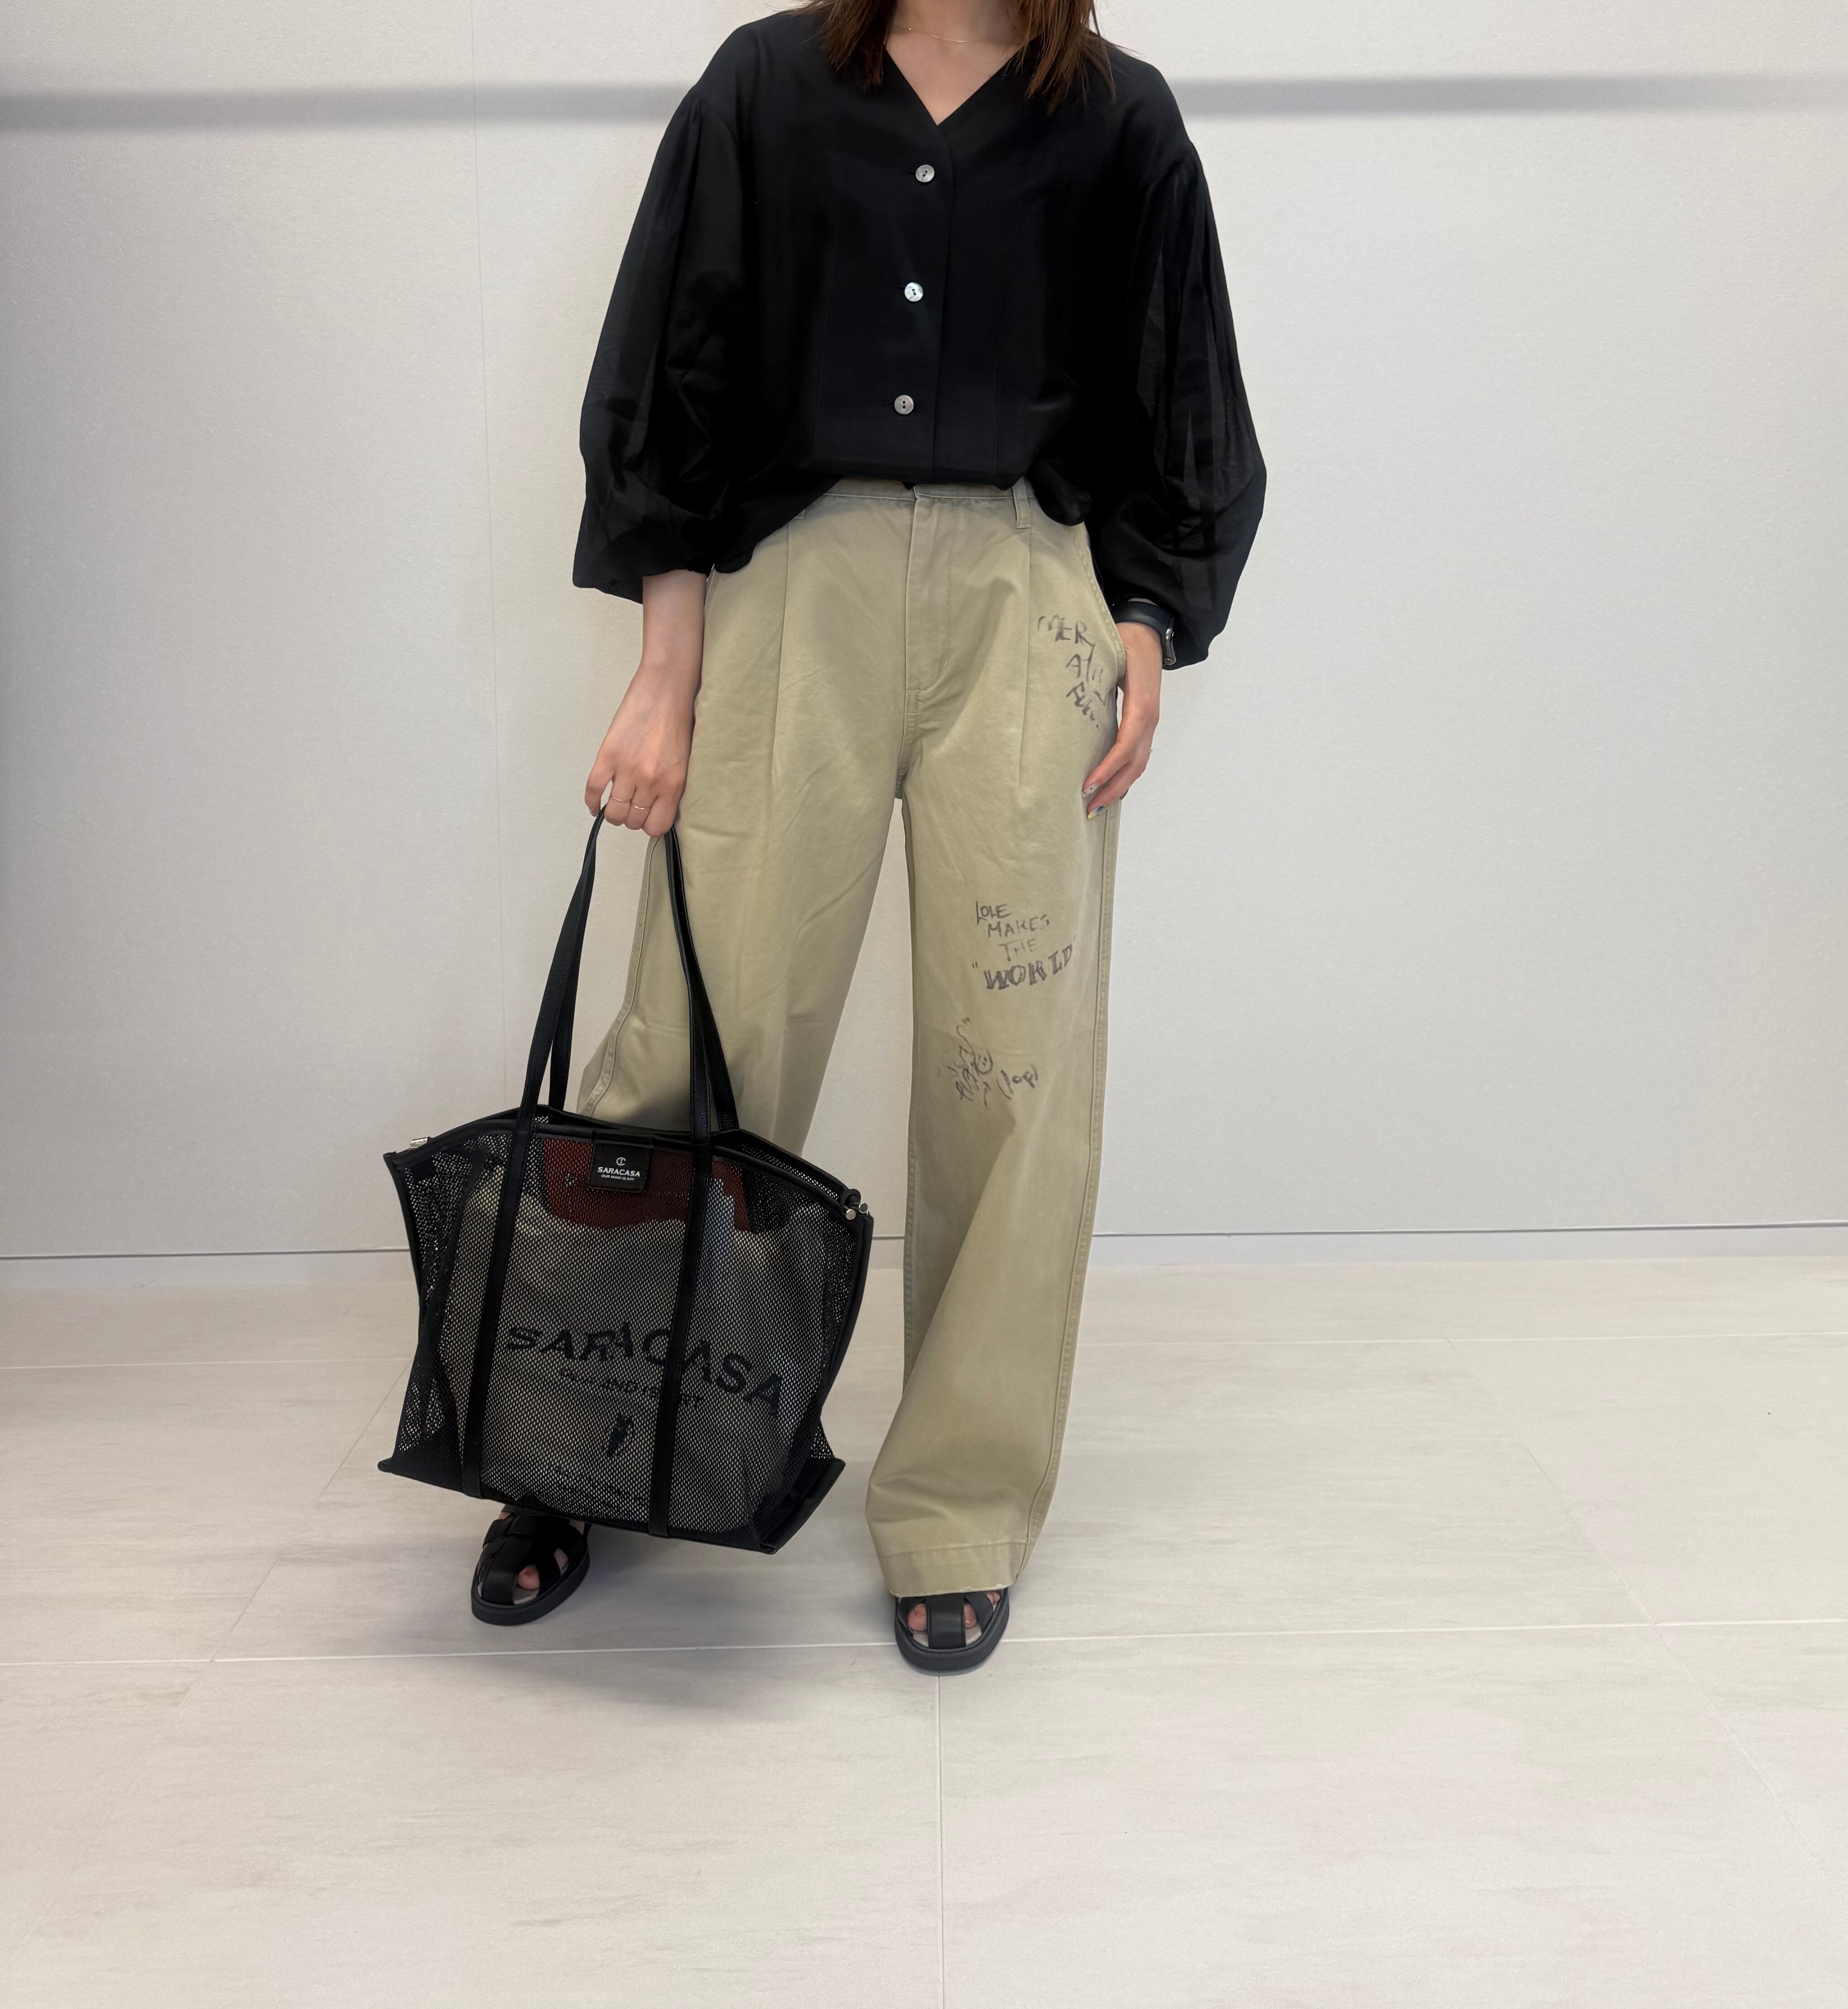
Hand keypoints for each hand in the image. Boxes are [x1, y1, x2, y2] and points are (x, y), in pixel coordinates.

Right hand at [584, 571, 704, 834]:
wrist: (667, 686)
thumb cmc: (679, 719)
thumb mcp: (685, 760)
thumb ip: (671, 786)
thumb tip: (657, 807)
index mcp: (673, 784)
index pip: (656, 827)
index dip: (649, 825)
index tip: (646, 816)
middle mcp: (650, 781)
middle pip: (632, 820)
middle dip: (631, 817)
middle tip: (631, 806)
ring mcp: (627, 769)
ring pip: (613, 811)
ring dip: (613, 811)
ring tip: (616, 801)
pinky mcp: (608, 755)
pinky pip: (593, 790)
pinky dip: (592, 801)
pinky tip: (595, 802)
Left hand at [1081, 622, 1163, 814]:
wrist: (1149, 632)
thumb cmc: (1125, 640)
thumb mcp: (1109, 652)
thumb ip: (1092, 675)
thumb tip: (1064, 694)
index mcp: (1141, 704)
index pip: (1126, 745)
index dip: (1108, 768)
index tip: (1087, 785)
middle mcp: (1149, 718)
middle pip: (1135, 764)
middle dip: (1113, 788)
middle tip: (1089, 809)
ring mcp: (1150, 723)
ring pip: (1139, 764)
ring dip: (1119, 787)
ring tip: (1097, 805)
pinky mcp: (1145, 724)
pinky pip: (1138, 755)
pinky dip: (1125, 775)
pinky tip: (1109, 786)